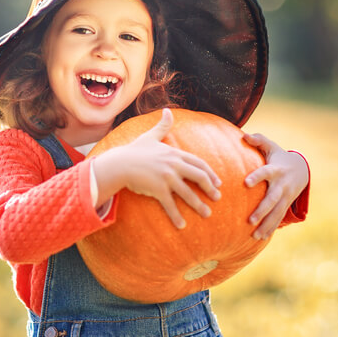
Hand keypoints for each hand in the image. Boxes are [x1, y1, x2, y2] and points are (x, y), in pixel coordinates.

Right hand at [95, 108, 221, 228]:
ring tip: (207, 214)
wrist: (119, 163)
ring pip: (188, 193)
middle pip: (199, 177)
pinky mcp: (158, 189)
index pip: (199, 163)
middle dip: (210, 189)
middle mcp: (174, 165)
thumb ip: (162, 126)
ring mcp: (167, 177)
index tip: (218, 183)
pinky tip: (182, 225)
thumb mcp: (150, 136)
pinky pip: (170, 205)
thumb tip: (167, 111)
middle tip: (217, 198)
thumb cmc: (134, 151)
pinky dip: (177, 216)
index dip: (210, 174)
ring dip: (199, 205)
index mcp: (175, 154)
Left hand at [243, 133, 309, 239]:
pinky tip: (260, 238)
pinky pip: (278, 218)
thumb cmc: (278, 156)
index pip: (265, 173)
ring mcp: (285, 197)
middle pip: (271, 199)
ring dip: (266, 225)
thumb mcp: (271, 146)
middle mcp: (281, 185)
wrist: (301, 169)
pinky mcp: (286, 204)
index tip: (245, 183)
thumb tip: (244, 135)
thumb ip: (258, 140)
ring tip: (254, 235)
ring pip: (276, 213)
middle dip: (262, 211)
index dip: (256, 177)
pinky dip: (270, 228)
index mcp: (275, 170)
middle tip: (250, 220)